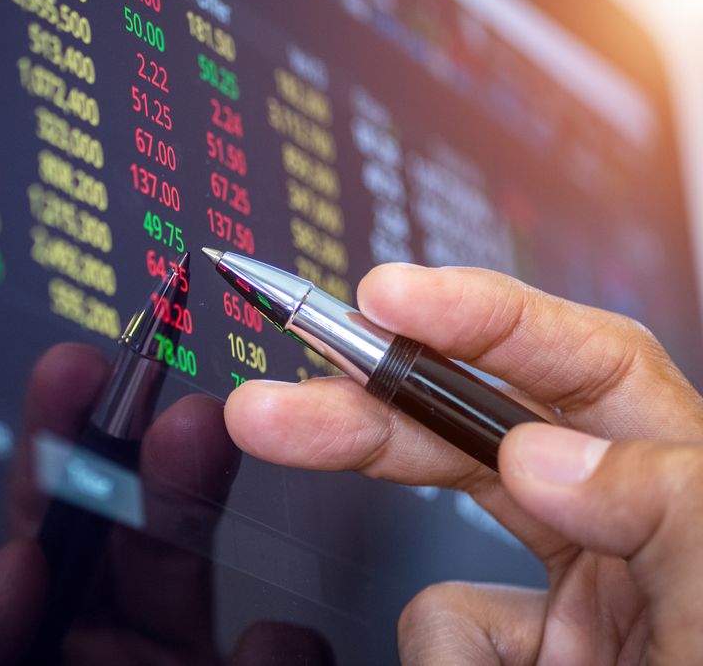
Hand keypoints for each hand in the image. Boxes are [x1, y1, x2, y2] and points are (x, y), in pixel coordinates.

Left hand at [0, 343, 331, 664]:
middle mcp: (104, 641)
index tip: (74, 368)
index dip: (59, 437)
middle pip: (138, 526)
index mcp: (28, 633)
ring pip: (209, 570)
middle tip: (174, 395)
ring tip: (203, 444)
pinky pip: (287, 652)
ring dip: (208, 500)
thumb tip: (7, 571)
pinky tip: (271, 645)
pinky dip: (287, 646)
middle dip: (155, 448)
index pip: (46, 517)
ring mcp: (174, 661)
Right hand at [225, 263, 702, 663]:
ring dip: (442, 632)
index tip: (386, 300)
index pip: (587, 369)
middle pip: (478, 444)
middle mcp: (630, 535)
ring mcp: (577, 611)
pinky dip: (451, 664)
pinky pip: (448, 641)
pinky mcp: (528, 663)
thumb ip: (665, 500)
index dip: (482, 317)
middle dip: (366, 421)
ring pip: (447, 564)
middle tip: (268, 409)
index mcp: (688, 490)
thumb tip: (546, 451)